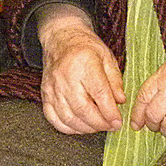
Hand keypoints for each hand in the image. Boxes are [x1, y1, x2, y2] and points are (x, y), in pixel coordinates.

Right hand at [37, 4, 123, 134]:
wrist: (61, 38)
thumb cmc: (85, 47)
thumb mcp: (107, 57)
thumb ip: (115, 80)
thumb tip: (120, 101)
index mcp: (84, 63)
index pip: (99, 94)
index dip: (110, 112)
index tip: (118, 122)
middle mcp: (65, 76)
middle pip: (83, 109)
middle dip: (100, 123)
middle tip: (111, 125)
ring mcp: (52, 86)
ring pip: (68, 117)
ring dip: (86, 128)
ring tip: (98, 125)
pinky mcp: (45, 93)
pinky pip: (53, 118)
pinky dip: (68, 127)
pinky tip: (80, 125)